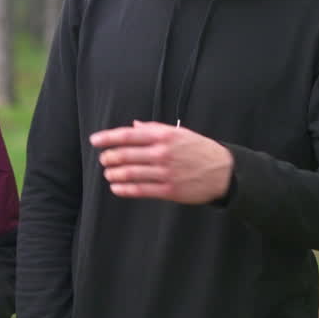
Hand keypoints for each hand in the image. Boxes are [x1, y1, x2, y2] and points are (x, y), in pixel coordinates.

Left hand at [90, 120, 232, 203]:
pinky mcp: (169, 191)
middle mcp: (162, 153)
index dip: (108, 138)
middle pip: (125, 155)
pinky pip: (141, 190)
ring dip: (114, 174)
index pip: (128, 135)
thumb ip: (154, 129)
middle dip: (109, 158)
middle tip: (103, 160)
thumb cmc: (199, 149)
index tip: (95, 141)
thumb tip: (134, 126)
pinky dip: (125, 189)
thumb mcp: (179, 132)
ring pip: (130, 174)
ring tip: (108, 174)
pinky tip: (117, 188)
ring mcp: (165, 173)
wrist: (223, 171)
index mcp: (163, 136)